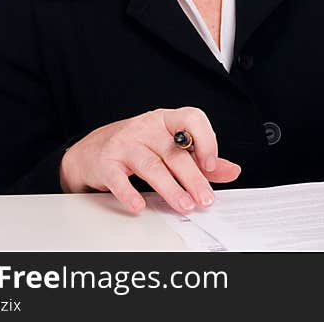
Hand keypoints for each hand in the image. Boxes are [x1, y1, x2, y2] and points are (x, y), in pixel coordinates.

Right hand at [59, 107, 240, 214]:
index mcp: (167, 120)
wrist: (92, 150)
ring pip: (151, 166)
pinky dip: (129, 194)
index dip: (205, 139)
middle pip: (174, 151)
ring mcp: (125, 143)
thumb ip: (201, 159)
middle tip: (205, 198)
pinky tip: (140, 206)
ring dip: (170, 188)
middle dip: (193, 178)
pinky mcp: (106, 162)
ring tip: (184, 205)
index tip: (212, 164)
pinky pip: (118, 178)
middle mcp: (147, 127)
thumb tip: (231, 171)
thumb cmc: (138, 146)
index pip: (192, 118)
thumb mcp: (170, 147)